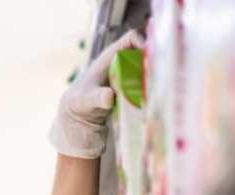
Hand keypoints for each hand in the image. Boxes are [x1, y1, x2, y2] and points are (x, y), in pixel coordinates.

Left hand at [49, 29, 145, 158]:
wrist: (78, 114)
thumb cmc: (79, 100)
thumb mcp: (86, 99)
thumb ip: (97, 97)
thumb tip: (110, 97)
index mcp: (111, 56)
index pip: (131, 38)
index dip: (142, 43)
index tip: (149, 59)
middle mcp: (123, 63)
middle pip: (145, 55)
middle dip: (153, 65)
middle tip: (156, 81)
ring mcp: (129, 76)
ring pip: (148, 72)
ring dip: (153, 81)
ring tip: (154, 94)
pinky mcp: (132, 91)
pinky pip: (146, 88)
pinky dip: (150, 93)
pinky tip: (150, 104)